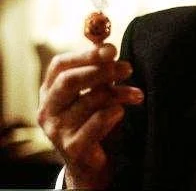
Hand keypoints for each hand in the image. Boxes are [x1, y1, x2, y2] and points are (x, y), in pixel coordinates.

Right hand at [37, 43, 143, 188]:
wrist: (94, 162)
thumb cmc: (95, 119)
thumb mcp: (95, 91)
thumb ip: (99, 69)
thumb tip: (107, 43)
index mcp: (50, 90)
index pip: (60, 64)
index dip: (87, 54)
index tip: (112, 49)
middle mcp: (47, 109)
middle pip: (69, 81)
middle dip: (102, 70)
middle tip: (128, 67)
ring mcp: (56, 130)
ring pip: (88, 101)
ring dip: (118, 93)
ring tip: (137, 94)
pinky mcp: (71, 148)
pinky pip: (96, 123)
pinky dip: (113, 113)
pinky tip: (122, 112)